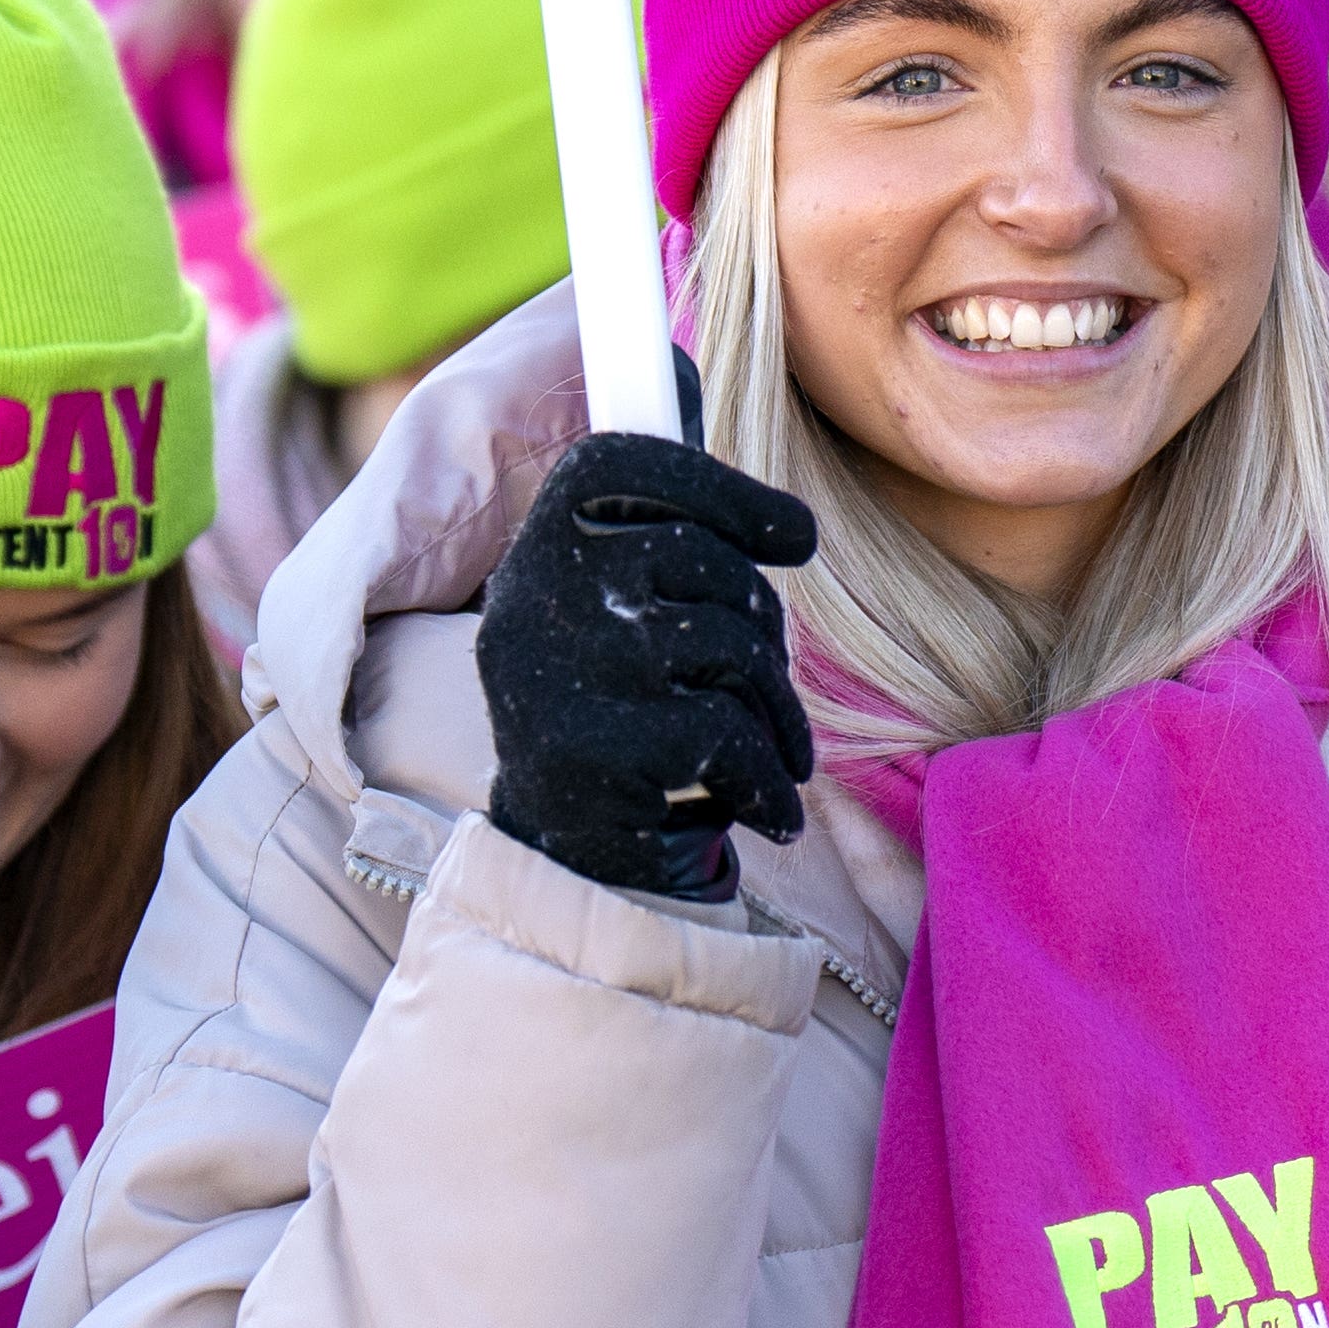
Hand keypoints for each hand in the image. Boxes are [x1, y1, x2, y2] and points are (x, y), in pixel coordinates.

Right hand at [475, 430, 819, 900]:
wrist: (568, 865)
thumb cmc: (623, 720)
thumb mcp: (627, 620)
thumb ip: (673, 545)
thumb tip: (777, 500)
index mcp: (536, 551)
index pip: (618, 462)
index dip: (720, 486)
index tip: (796, 537)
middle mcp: (531, 598)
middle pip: (702, 557)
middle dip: (766, 624)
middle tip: (770, 683)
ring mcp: (557, 673)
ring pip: (729, 645)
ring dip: (776, 708)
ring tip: (777, 755)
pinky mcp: (591, 752)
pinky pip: (728, 733)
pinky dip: (768, 777)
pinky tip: (769, 808)